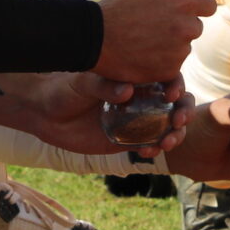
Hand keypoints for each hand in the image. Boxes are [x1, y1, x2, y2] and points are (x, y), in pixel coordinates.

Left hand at [19, 73, 194, 157]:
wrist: (45, 115)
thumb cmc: (64, 89)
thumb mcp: (82, 83)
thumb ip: (103, 86)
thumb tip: (127, 90)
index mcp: (135, 76)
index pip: (166, 77)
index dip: (176, 85)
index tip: (172, 94)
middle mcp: (141, 97)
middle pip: (176, 102)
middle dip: (184, 112)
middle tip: (178, 121)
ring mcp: (136, 119)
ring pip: (168, 126)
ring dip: (175, 134)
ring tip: (167, 142)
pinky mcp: (127, 140)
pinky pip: (149, 145)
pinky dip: (155, 149)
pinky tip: (149, 152)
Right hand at [93, 0, 219, 82]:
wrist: (93, 37)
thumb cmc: (122, 6)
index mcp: (184, 2)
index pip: (208, 5)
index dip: (191, 5)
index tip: (171, 9)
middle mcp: (186, 27)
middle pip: (196, 27)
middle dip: (180, 25)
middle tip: (151, 24)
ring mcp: (178, 52)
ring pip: (184, 47)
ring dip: (170, 44)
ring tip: (143, 39)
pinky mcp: (169, 71)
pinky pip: (174, 65)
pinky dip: (161, 61)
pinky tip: (142, 54)